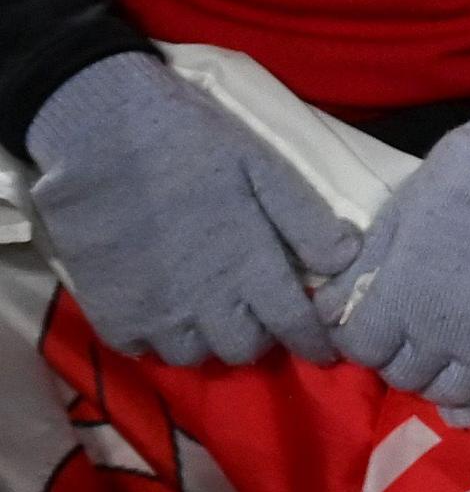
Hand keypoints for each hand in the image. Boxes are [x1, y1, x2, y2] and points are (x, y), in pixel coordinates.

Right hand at [24, 51, 354, 364]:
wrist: (100, 135)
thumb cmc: (191, 144)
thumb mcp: (263, 167)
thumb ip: (306, 219)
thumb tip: (348, 260)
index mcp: (249, 266)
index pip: (294, 327)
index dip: (313, 343)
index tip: (323, 349)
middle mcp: (205, 301)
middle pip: (244, 350)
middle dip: (260, 336)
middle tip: (257, 312)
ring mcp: (154, 312)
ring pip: (194, 357)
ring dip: (208, 340)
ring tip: (209, 310)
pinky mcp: (111, 313)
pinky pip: (142, 350)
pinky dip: (158, 339)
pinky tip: (164, 309)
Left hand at [330, 92, 469, 426]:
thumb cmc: (458, 185)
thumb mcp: (394, 219)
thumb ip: (360, 274)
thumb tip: (324, 314)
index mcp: (401, 296)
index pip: (361, 349)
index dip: (362, 336)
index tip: (373, 323)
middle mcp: (442, 331)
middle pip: (402, 375)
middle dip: (399, 357)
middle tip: (411, 335)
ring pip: (447, 393)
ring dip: (436, 380)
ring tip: (442, 358)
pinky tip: (464, 406)